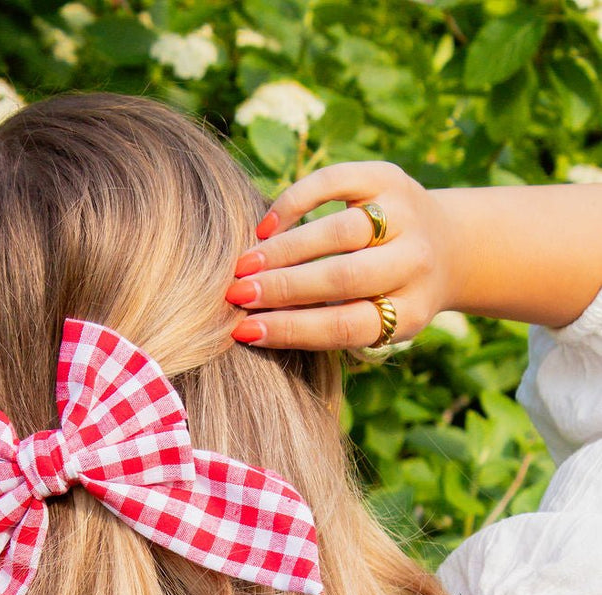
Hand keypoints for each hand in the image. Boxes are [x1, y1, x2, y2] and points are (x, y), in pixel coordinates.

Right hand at [225, 160, 456, 350]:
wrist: (445, 246)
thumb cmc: (386, 296)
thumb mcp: (373, 322)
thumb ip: (328, 323)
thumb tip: (253, 325)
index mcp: (409, 311)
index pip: (344, 325)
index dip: (292, 328)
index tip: (245, 330)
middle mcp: (414, 263)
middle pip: (342, 278)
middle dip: (283, 287)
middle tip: (236, 293)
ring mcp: (406, 216)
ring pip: (339, 231)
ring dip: (285, 249)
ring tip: (245, 264)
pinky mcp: (390, 177)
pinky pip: (336, 181)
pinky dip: (296, 201)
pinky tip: (267, 226)